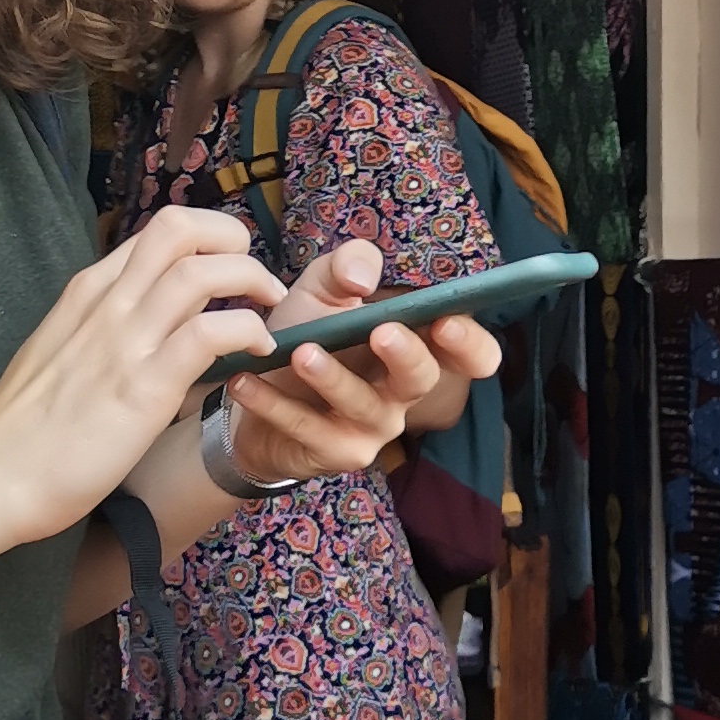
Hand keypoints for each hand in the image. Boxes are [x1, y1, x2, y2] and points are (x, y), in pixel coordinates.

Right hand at [0, 207, 289, 543]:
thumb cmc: (27, 429)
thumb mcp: (64, 354)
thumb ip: (107, 332)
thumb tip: (156, 332)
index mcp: (88, 292)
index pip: (155, 234)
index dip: (206, 241)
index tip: (229, 271)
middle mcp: (107, 303)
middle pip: (178, 227)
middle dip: (233, 239)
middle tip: (255, 280)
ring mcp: (124, 341)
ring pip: (201, 269)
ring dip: (251, 280)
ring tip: (267, 311)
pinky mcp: (143, 386)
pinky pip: (210, 332)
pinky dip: (248, 331)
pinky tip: (257, 352)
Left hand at [218, 238, 503, 485]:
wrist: (250, 395)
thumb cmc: (303, 336)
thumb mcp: (321, 292)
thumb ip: (345, 267)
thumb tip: (362, 277)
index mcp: (416, 348)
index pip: (473, 355)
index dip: (470, 341)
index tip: (447, 319)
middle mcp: (404, 392)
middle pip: (426, 379)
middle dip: (407, 354)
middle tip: (381, 330)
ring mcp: (373, 426)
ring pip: (364, 404)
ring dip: (332, 376)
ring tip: (299, 353)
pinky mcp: (336, 452)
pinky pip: (309, 427)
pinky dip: (275, 403)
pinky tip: (246, 380)